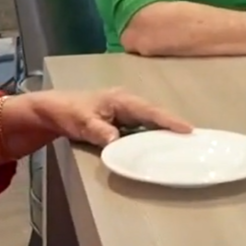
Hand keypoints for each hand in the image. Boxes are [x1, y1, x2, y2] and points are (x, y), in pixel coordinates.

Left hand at [5, 88, 192, 148]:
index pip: (150, 111)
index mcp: (121, 99)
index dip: (169, 121)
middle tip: (194, 139)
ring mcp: (124, 111)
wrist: (50, 111)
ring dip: (164, 131)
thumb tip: (117, 141)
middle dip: (173, 125)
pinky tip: (160, 146)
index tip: (188, 130)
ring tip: (184, 144)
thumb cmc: (67, 112)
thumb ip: (100, 131)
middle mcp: (127, 103)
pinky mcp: (120, 120)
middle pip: (155, 115)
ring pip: (150, 121)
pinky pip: (141, 128)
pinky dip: (152, 135)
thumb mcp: (82, 123)